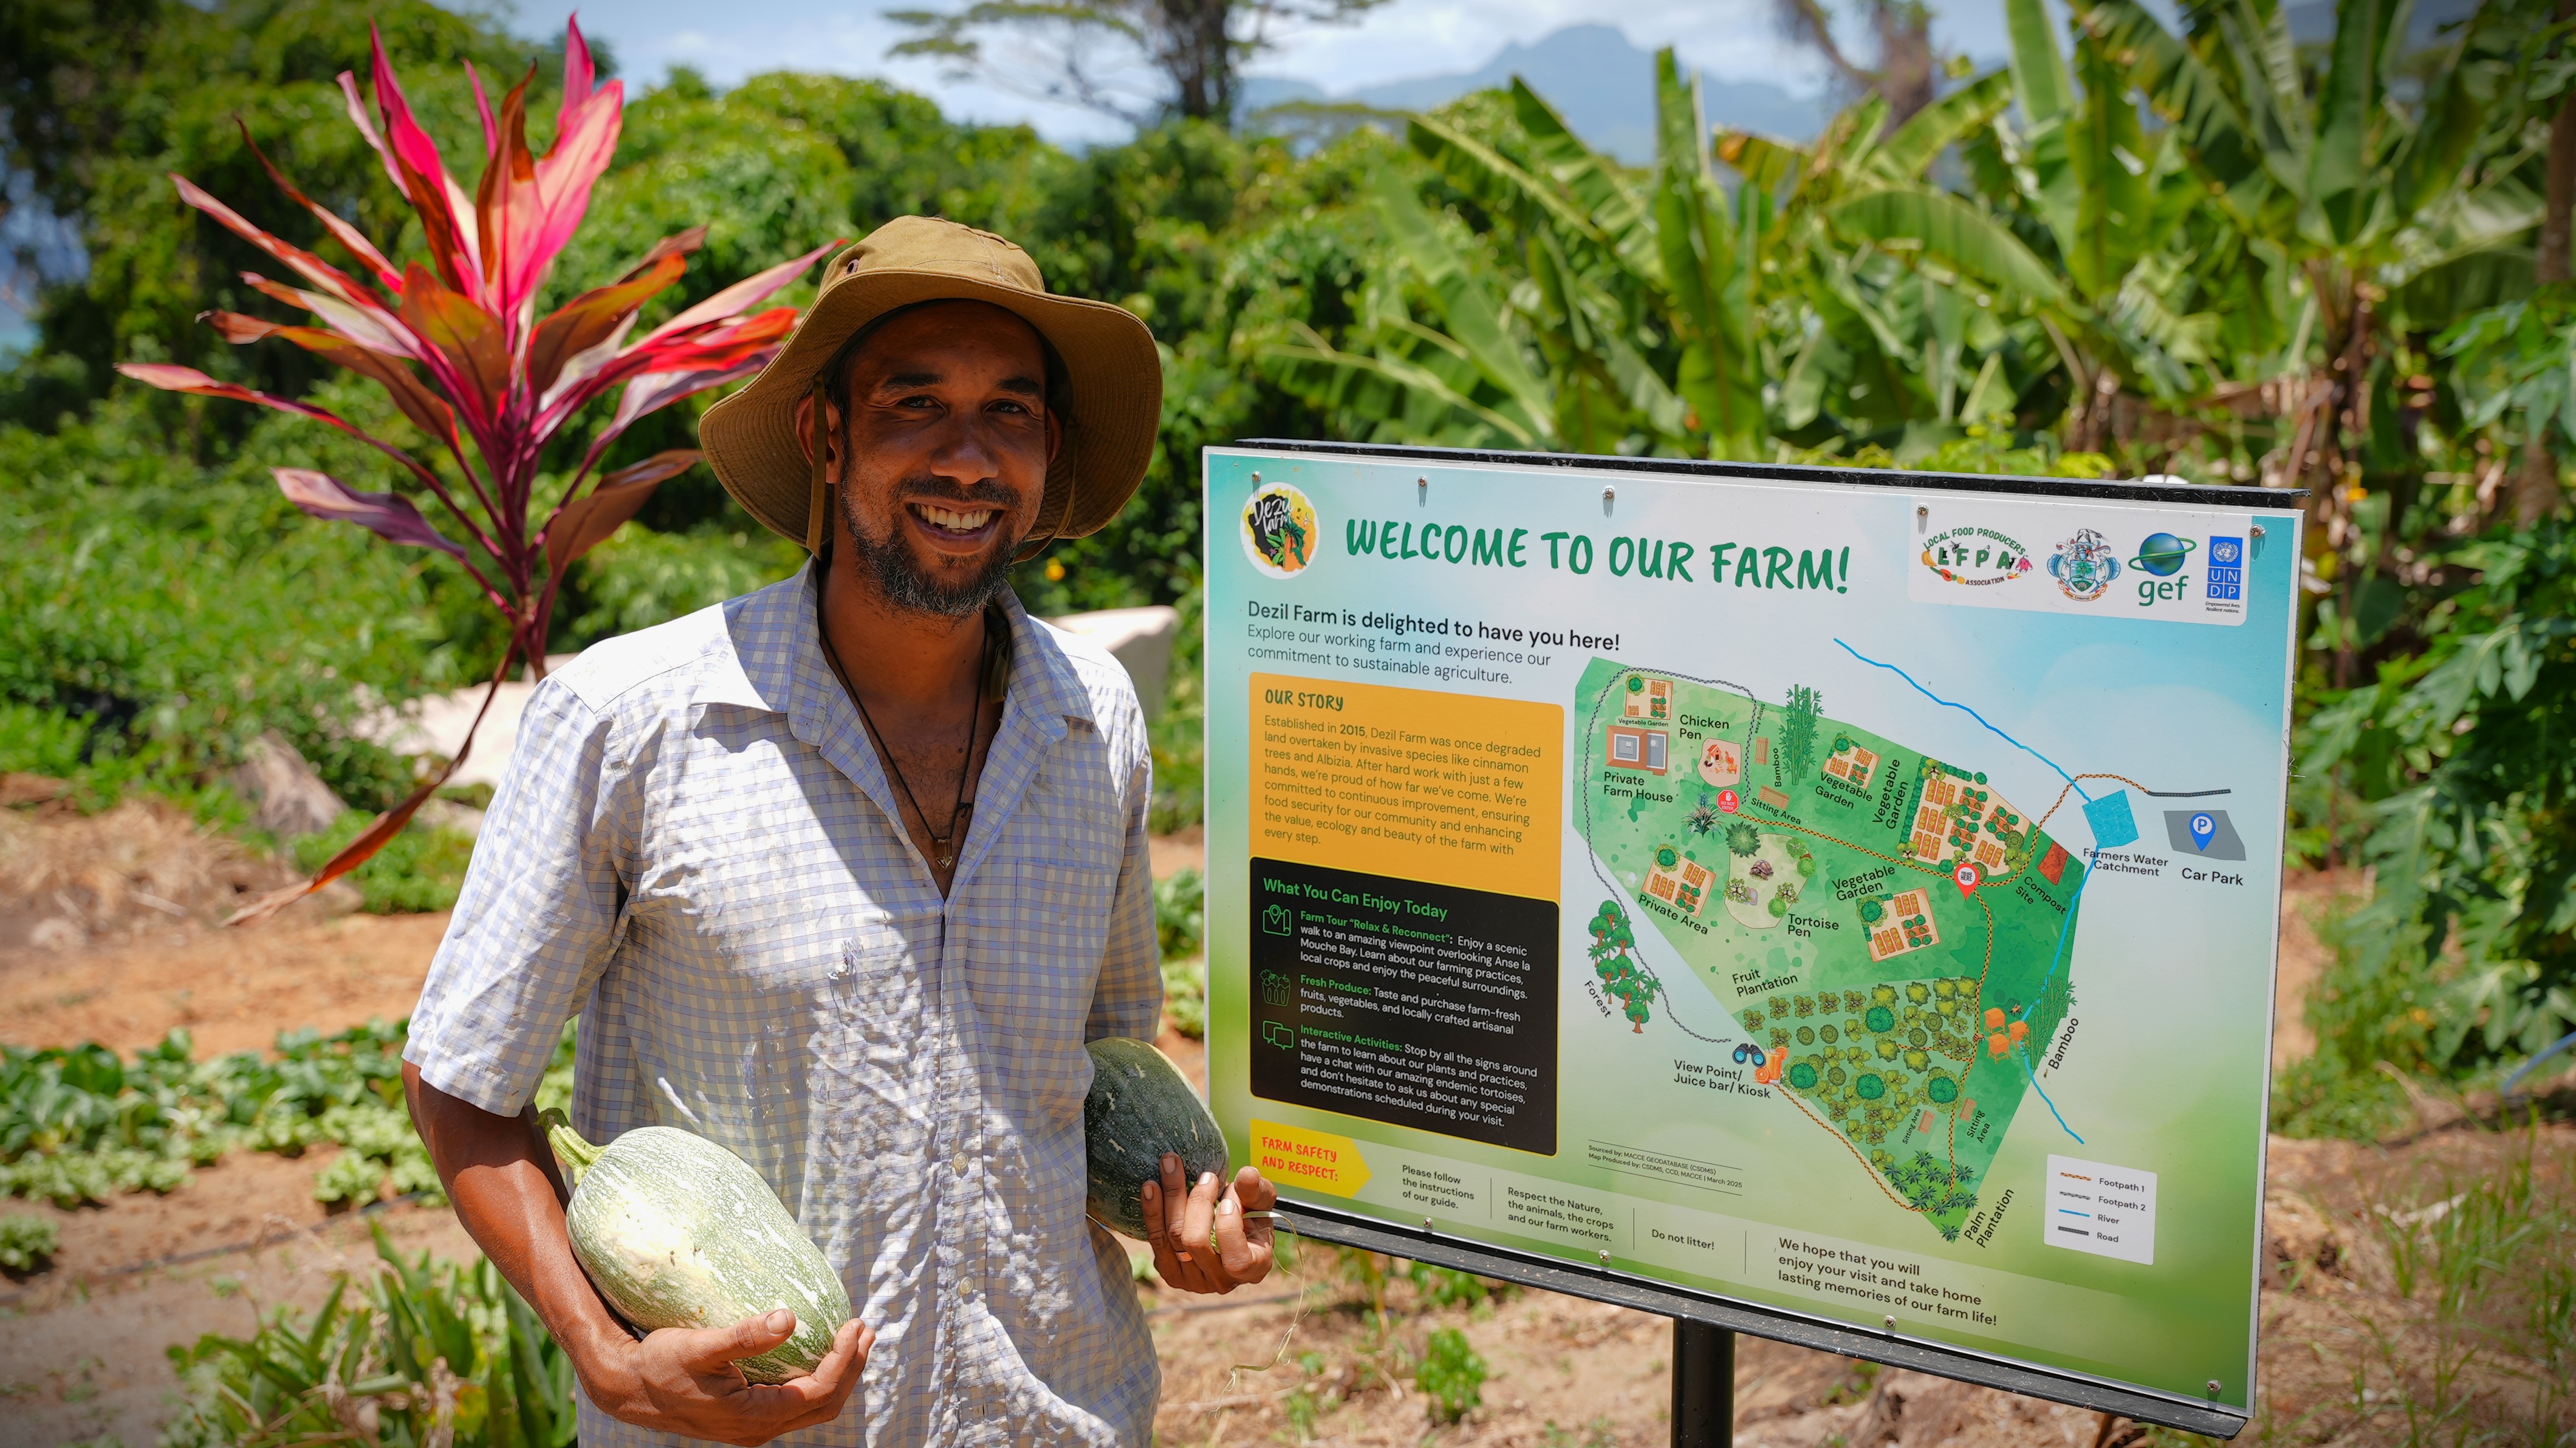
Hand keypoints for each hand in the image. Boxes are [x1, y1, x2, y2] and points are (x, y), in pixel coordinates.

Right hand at [582, 1309, 872, 1446]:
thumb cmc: (661, 1365)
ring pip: (812, 1406)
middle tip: (865, 1330)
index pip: (818, 1392)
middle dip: (851, 1367)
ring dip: (839, 1373)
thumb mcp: (700, 1347)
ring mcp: (754, 1425)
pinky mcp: (748, 1416)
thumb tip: (789, 1318)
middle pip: (825, 1404)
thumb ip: (744, 1336)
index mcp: (754, 1416)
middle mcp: (759, 1428)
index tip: (855, 1325)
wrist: (630, 1389)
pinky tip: (818, 1351)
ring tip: (853, 1338)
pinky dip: (816, 1377)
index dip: (844, 1360)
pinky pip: (795, 1401)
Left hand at [1141, 1155, 1275, 1294]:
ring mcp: (1193, 1281)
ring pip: (1173, 1237)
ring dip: (1171, 1197)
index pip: (1237, 1261)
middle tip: (1204, 1175)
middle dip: (1197, 1202)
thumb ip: (1257, 1191)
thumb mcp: (1260, 1205)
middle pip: (1196, 1242)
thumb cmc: (1249, 1217)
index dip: (1228, 1228)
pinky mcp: (1170, 1272)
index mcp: (1253, 1269)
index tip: (1228, 1197)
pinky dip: (1152, 1210)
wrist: (1225, 1232)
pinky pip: (1156, 1240)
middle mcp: (1221, 1281)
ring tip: (1170, 1165)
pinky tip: (1150, 1186)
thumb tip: (1247, 1174)